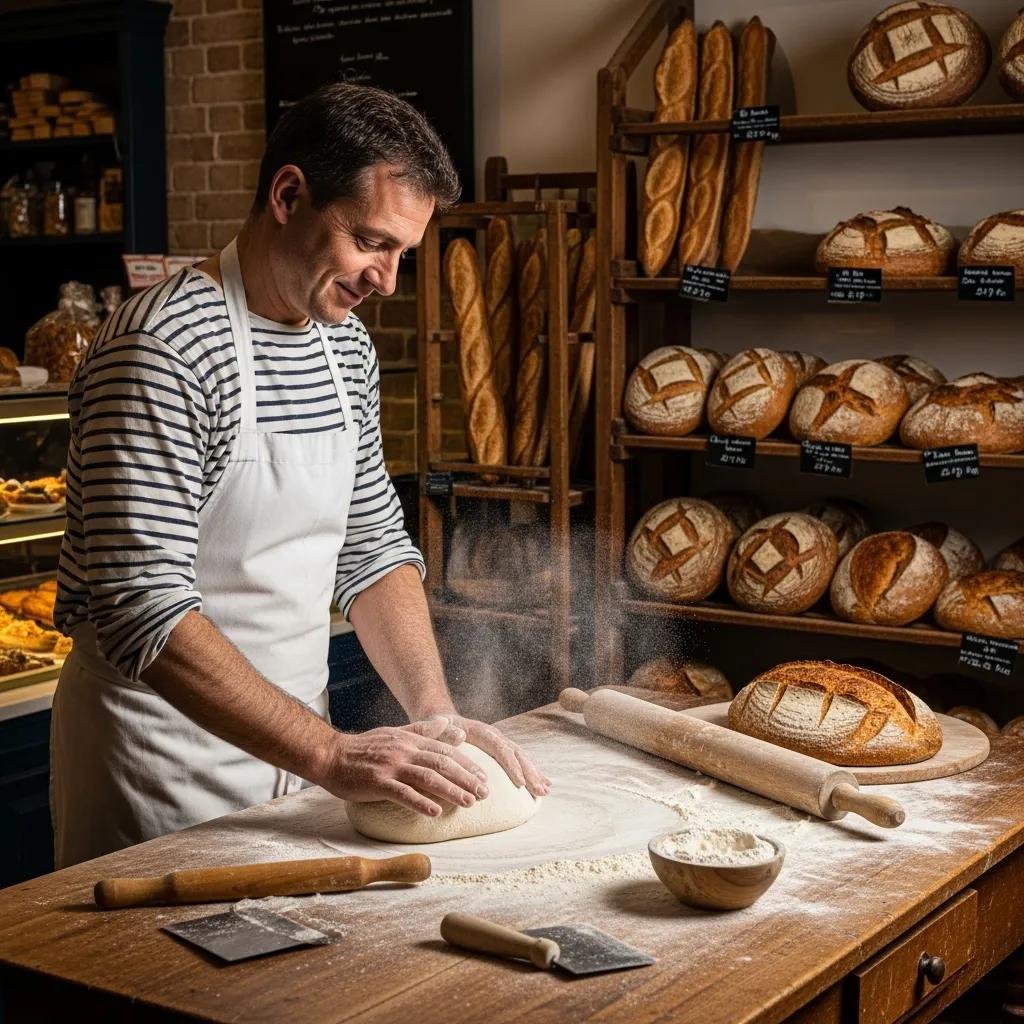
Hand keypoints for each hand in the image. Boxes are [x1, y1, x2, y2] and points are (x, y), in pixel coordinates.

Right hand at [318, 717, 490, 816]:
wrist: (330, 754)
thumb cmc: (363, 747)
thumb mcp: (395, 733)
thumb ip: (423, 730)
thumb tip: (450, 723)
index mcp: (410, 740)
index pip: (446, 751)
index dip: (467, 764)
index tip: (484, 777)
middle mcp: (404, 750)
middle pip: (442, 763)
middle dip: (467, 778)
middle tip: (486, 792)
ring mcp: (391, 766)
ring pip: (428, 777)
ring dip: (451, 790)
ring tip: (469, 802)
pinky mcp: (377, 782)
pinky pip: (402, 793)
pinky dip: (421, 802)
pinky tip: (435, 812)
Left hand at [423, 714, 550, 797]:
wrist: (442, 721)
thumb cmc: (436, 729)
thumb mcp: (435, 727)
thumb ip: (444, 731)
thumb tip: (460, 736)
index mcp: (480, 731)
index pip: (499, 747)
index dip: (511, 765)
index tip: (521, 783)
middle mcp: (494, 735)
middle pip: (515, 752)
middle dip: (529, 772)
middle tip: (540, 790)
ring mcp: (499, 743)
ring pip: (521, 757)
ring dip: (534, 774)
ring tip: (545, 790)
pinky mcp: (501, 752)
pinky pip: (519, 762)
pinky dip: (532, 773)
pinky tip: (543, 785)